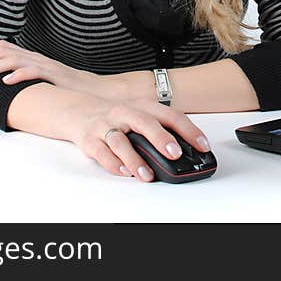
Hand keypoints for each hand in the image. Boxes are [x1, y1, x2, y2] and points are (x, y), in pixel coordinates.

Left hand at [0, 40, 94, 89]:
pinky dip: (18, 75)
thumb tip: (0, 82)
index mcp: (30, 56)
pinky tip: (5, 82)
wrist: (92, 90)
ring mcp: (44, 65)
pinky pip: (33, 72)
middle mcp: (34, 57)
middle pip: (2, 51)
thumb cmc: (64, 87)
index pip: (2, 46)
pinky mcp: (54, 75)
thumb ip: (23, 76)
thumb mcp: (39, 79)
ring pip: (13, 60)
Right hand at [70, 97, 211, 181]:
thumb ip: (159, 129)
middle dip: (161, 139)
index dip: (188, 130)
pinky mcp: (90, 140)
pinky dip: (113, 164)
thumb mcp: (139, 114)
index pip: (170, 115)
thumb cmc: (115, 115)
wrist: (77, 110)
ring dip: (135, 159)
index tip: (202, 145)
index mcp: (142, 106)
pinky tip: (123, 172)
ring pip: (121, 142)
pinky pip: (101, 152)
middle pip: (145, 123)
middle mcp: (124, 113)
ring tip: (147, 174)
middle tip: (175, 154)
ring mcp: (106, 126)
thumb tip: (186, 150)